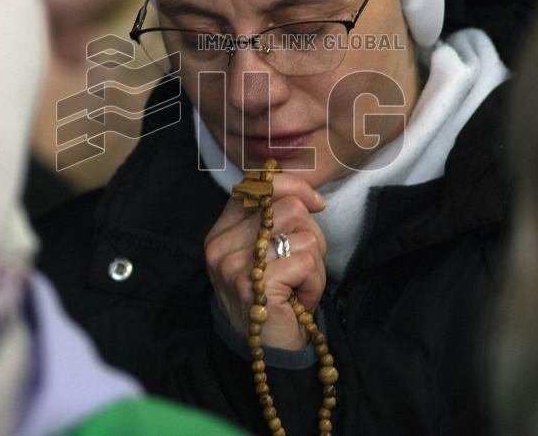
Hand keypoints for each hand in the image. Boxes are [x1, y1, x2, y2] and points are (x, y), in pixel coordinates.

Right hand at [204, 173, 326, 349]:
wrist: (269, 354)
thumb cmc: (275, 298)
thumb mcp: (266, 253)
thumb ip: (274, 220)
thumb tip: (309, 196)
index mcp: (221, 231)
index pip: (258, 184)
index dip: (294, 187)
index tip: (316, 204)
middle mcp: (221, 245)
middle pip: (290, 207)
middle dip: (311, 236)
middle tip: (302, 267)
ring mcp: (235, 265)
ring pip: (304, 235)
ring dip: (315, 264)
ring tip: (298, 286)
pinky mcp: (257, 285)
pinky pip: (308, 263)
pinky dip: (314, 283)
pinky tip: (298, 300)